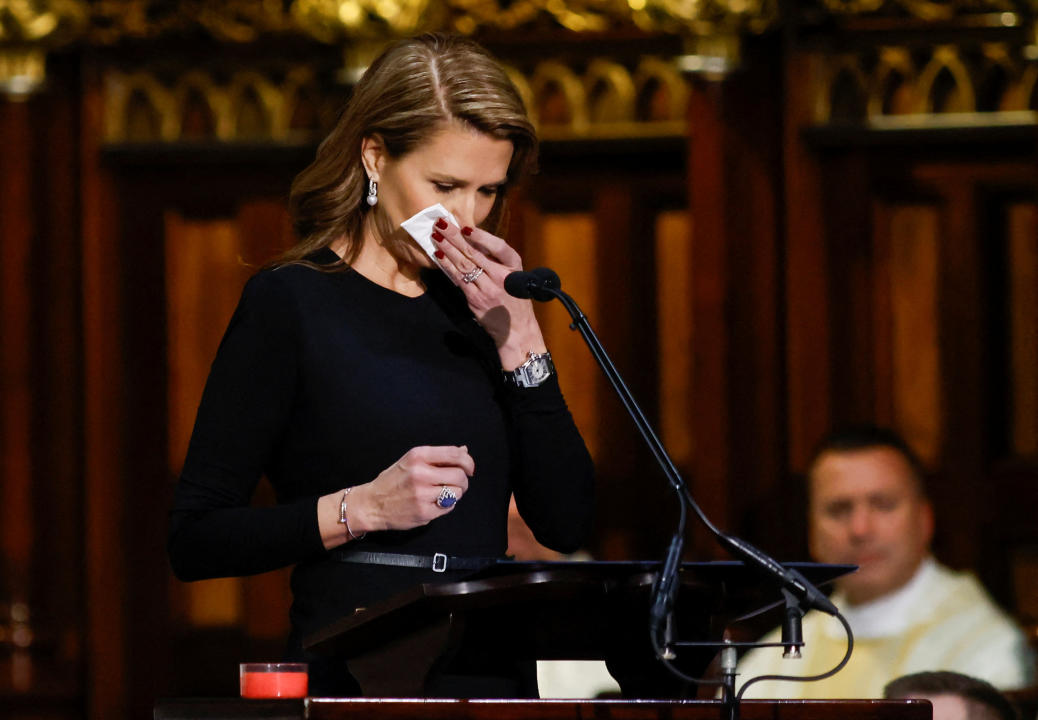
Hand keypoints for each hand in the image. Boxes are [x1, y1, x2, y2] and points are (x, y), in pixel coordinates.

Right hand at [349, 446, 473, 532]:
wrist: (371, 504)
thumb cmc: (392, 481)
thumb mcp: (411, 461)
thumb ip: (438, 457)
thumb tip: (464, 451)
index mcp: (418, 456)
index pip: (455, 454)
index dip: (468, 462)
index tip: (468, 468)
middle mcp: (421, 473)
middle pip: (459, 475)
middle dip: (463, 481)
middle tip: (456, 484)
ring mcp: (422, 494)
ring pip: (457, 492)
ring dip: (454, 494)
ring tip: (441, 493)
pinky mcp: (424, 512)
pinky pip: (448, 507)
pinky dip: (446, 505)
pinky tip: (433, 503)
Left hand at [431, 220, 546, 369]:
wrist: (517, 330)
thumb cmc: (515, 301)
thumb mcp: (515, 278)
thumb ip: (498, 262)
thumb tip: (472, 242)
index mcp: (514, 268)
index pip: (499, 247)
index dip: (481, 236)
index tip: (466, 227)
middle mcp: (502, 277)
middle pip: (475, 253)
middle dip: (456, 237)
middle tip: (441, 224)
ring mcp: (488, 289)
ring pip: (464, 265)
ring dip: (448, 249)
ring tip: (436, 236)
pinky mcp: (476, 300)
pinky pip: (459, 279)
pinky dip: (448, 266)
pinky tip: (439, 256)